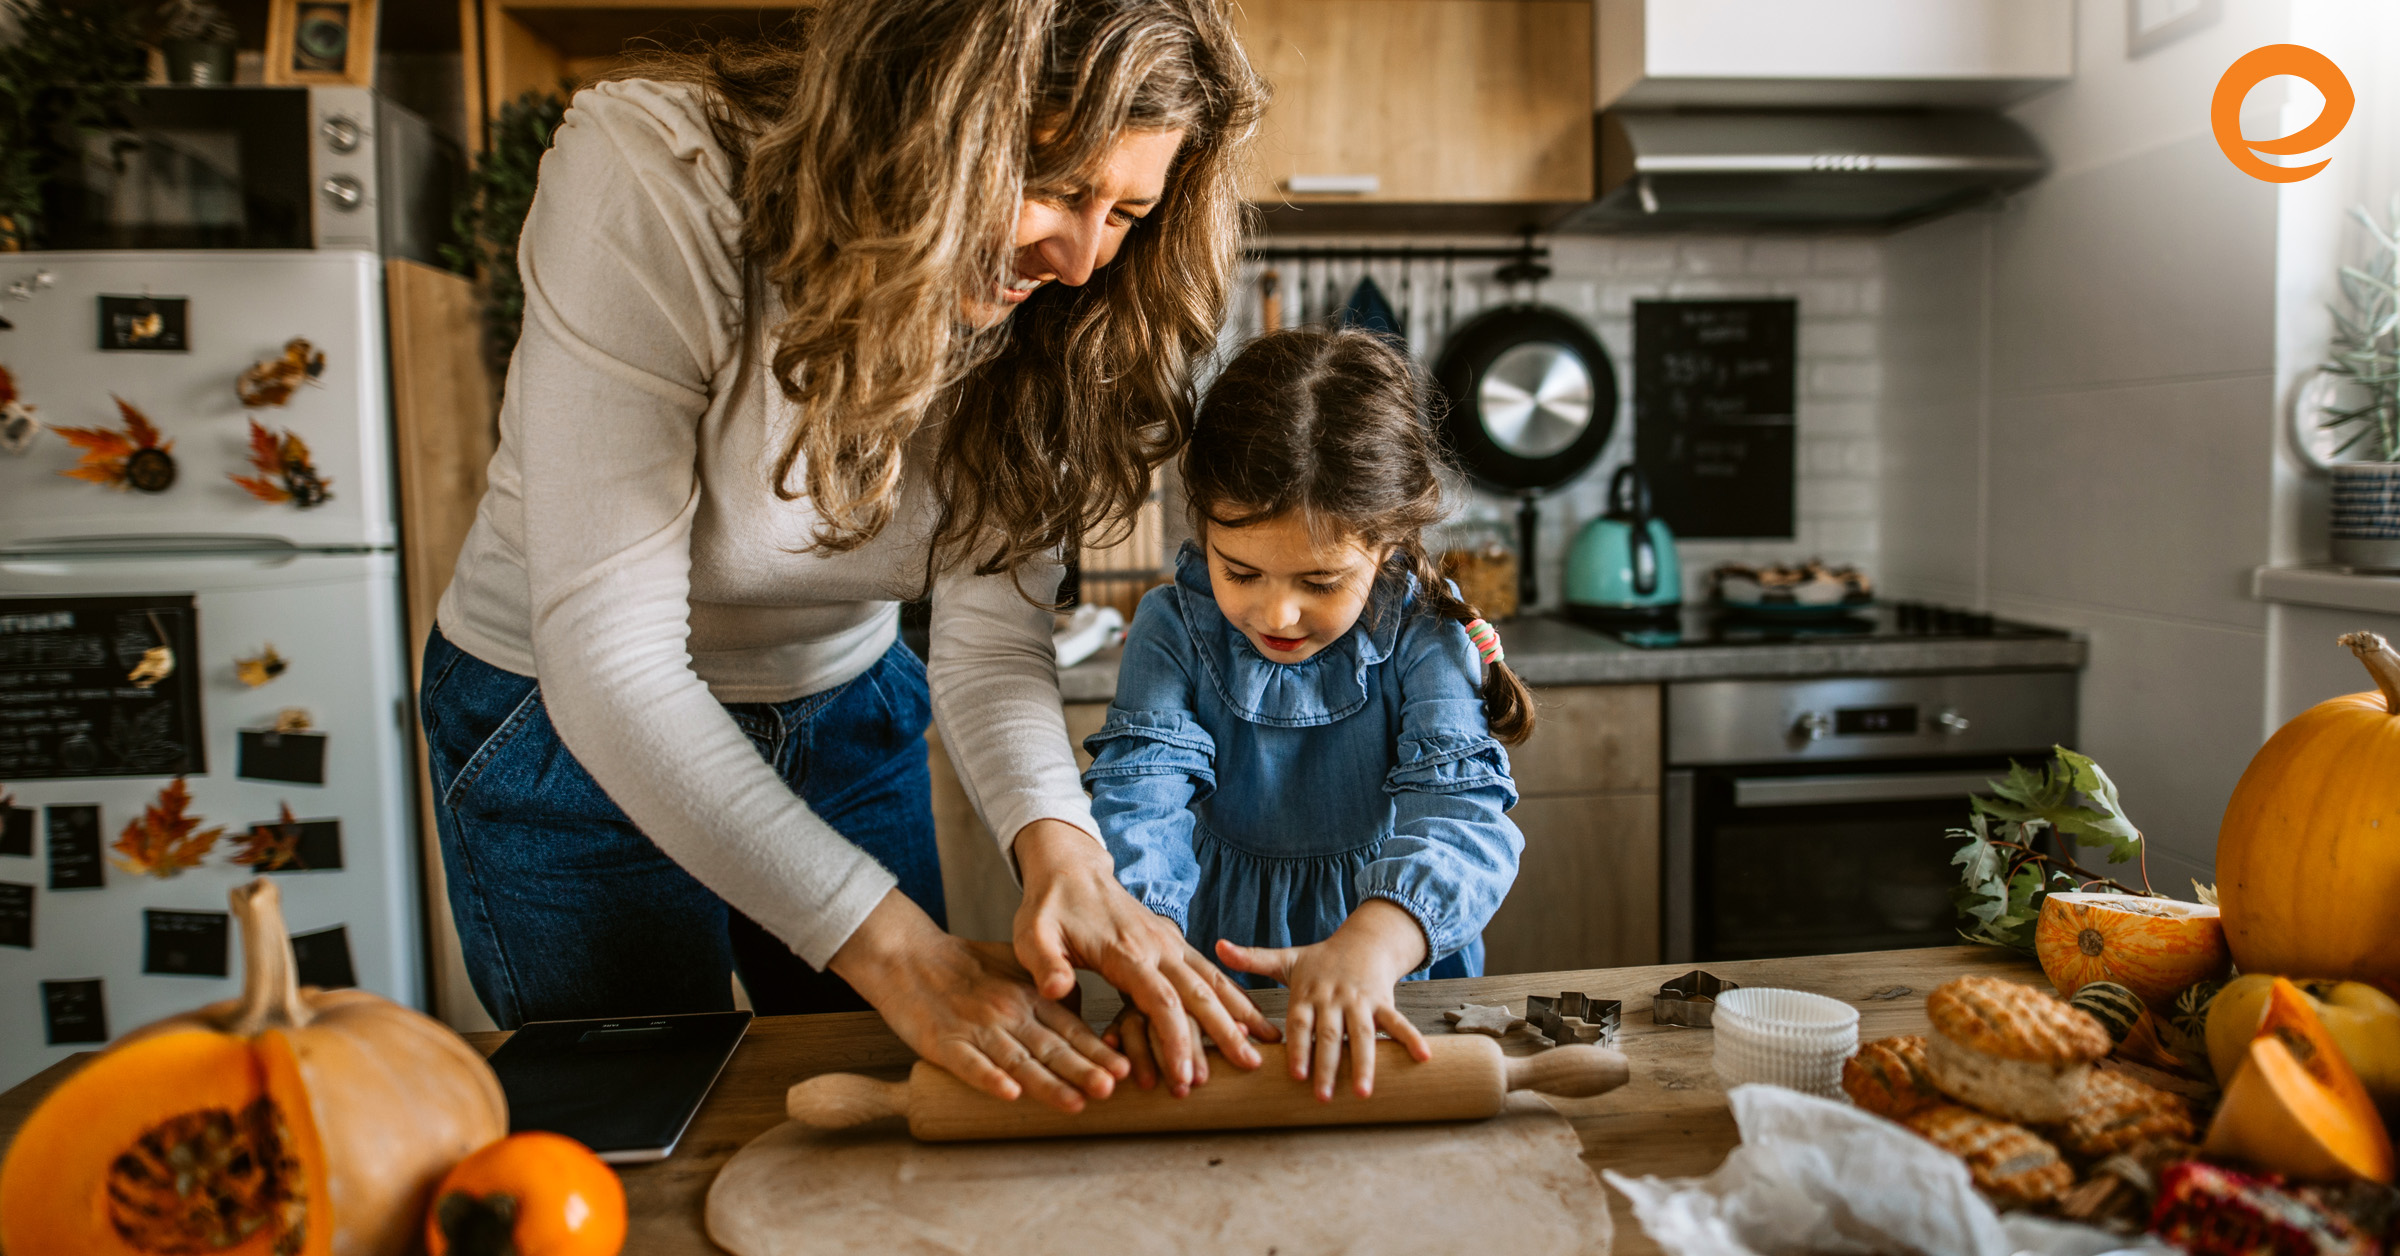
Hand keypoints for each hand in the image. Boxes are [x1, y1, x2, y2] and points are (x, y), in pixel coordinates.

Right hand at [829, 888, 1127, 1111]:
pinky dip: (989, 1078)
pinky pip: (969, 1064)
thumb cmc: (965, 966)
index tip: (1125, 1070)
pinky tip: (1008, 1094)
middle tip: (1111, 1089)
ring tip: (1074, 1102)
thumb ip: (1049, 993)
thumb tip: (1083, 1015)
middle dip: (1082, 1070)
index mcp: (1029, 997)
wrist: (908, 955)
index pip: (1069, 1028)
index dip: (1096, 1051)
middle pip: (1050, 1047)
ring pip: (1017, 1060)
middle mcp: (1008, 1013)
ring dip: (1047, 1084)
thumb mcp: (1016, 970)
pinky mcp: (943, 1043)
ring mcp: (976, 1029)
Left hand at [1012, 819, 1279, 1091]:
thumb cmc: (1049, 908)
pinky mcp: (1173, 944)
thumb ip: (1044, 963)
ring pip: (1214, 981)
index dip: (1176, 1041)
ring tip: (1268, 1043)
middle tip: (1249, 1067)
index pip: (1161, 1001)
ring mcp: (1170, 943)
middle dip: (1225, 1032)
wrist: (1072, 870)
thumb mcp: (1033, 934)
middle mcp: (1157, 947)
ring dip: (1240, 1012)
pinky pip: (1210, 972)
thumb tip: (1058, 990)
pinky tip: (1252, 1016)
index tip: (1186, 1077)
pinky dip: (1235, 995)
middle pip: (1199, 993)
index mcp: (1126, 952)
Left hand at [1215, 898, 1432, 1100]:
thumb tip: (1216, 947)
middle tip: (1323, 1097)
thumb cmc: (1320, 959)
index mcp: (1308, 993)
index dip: (1298, 1048)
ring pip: (1363, 1035)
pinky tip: (1423, 1059)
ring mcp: (1361, 1001)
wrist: (1365, 940)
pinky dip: (1411, 1039)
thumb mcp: (1286, 958)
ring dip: (1365, 1064)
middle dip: (1328, 1066)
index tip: (1295, 1073)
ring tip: (1364, 1094)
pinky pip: (1398, 1022)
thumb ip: (1252, 960)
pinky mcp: (1384, 1002)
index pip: (1300, 1024)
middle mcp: (1334, 998)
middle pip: (1330, 1035)